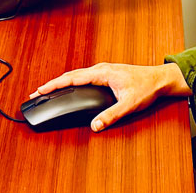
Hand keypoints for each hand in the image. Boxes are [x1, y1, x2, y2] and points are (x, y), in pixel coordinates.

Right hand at [30, 62, 189, 131]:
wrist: (159, 79)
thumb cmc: (146, 88)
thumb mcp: (129, 104)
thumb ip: (111, 115)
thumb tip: (95, 125)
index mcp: (102, 73)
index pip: (72, 78)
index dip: (55, 85)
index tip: (40, 90)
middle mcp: (100, 69)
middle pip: (70, 76)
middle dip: (52, 84)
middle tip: (37, 93)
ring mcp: (103, 71)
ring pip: (76, 75)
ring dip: (61, 82)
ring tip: (47, 91)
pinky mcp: (106, 74)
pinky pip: (83, 77)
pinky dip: (71, 82)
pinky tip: (68, 88)